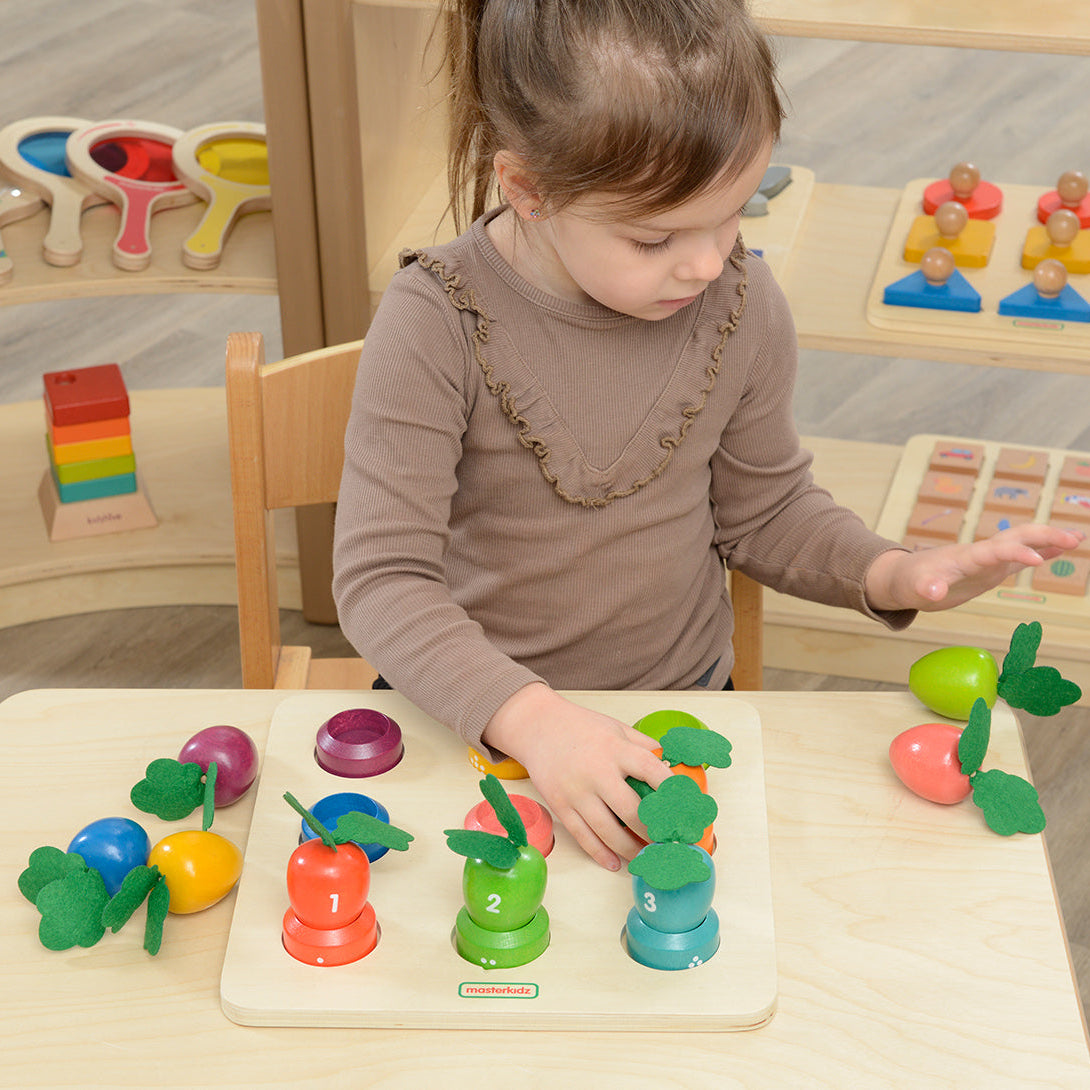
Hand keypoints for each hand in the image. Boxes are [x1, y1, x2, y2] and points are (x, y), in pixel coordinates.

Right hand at [481, 683, 671, 869]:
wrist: (537, 726)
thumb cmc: (581, 726)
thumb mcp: (617, 728)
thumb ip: (644, 745)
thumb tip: (673, 765)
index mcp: (616, 749)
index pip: (651, 771)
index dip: (672, 792)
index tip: (687, 810)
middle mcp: (597, 772)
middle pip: (632, 811)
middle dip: (655, 833)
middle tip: (670, 845)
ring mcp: (576, 792)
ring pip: (608, 832)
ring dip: (632, 850)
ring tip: (648, 859)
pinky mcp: (560, 805)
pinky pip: (583, 836)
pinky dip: (601, 854)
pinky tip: (616, 863)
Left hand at [865, 525, 1085, 611]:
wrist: (902, 577)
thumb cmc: (907, 581)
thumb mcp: (913, 588)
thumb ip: (924, 589)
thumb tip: (933, 593)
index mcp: (964, 557)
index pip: (994, 550)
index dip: (1014, 553)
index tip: (1035, 561)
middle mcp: (979, 554)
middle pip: (1016, 537)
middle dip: (1043, 536)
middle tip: (1074, 538)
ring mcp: (986, 560)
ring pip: (1021, 543)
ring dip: (1047, 540)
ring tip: (1077, 538)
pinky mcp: (988, 569)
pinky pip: (1017, 558)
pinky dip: (1039, 553)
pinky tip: (1057, 551)